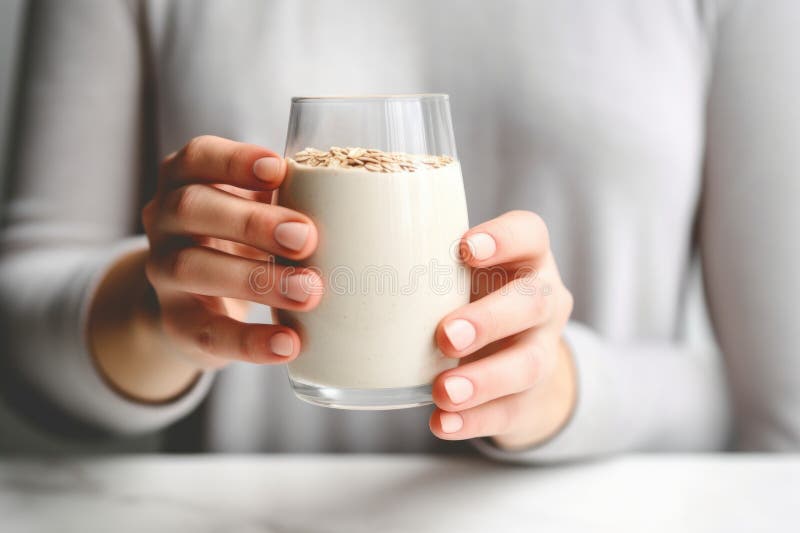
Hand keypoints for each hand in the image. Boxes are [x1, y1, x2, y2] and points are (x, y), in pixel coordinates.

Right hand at [142, 135, 322, 369]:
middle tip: (307, 238)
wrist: (198, 303)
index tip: (279, 170)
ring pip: (194, 269)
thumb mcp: (256, 208)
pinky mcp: (176, 323)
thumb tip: (363, 202)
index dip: (233, 161)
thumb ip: (288, 197)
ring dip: (257, 280)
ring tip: (310, 292)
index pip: (197, 157)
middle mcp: (165, 220)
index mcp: (186, 180)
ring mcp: (162, 271)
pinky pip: (206, 333)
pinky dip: (249, 341)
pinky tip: (288, 343)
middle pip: (192, 209)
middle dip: (252, 222)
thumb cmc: (243, 238)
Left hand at [429, 210, 575, 449]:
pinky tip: (442, 423)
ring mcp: (543, 351)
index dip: (504, 238)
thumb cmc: (470, 299)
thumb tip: (332, 260)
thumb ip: (419, 265)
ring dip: (484, 380)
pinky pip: (509, 412)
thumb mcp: (458, 274)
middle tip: (446, 335)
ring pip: (527, 365)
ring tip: (443, 392)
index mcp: (526, 259)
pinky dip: (474, 420)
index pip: (529, 234)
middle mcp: (544, 300)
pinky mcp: (530, 398)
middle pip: (533, 302)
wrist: (515, 364)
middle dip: (489, 319)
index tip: (465, 248)